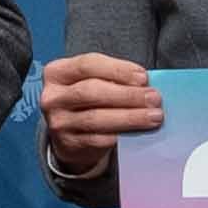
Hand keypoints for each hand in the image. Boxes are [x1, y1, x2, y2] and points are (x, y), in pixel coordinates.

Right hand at [36, 51, 160, 180]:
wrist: (70, 134)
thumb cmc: (88, 100)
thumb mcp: (91, 80)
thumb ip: (113, 78)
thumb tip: (146, 85)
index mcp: (57, 72)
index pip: (87, 65)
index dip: (118, 70)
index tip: (143, 77)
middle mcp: (53, 96)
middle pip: (91, 91)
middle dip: (127, 94)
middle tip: (154, 98)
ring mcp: (58, 121)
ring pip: (96, 117)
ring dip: (130, 117)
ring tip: (154, 116)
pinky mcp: (68, 143)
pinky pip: (98, 139)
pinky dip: (121, 134)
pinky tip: (139, 131)